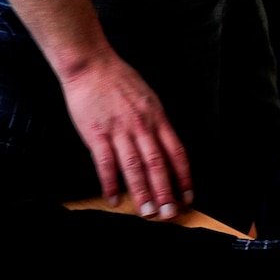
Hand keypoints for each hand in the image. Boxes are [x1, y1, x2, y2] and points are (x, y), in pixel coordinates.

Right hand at [58, 50, 192, 218]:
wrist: (92, 65)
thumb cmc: (119, 80)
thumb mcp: (148, 98)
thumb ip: (156, 122)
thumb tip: (166, 146)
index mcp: (157, 117)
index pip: (176, 152)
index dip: (184, 176)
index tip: (188, 195)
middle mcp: (141, 126)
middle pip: (158, 163)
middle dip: (166, 191)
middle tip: (170, 214)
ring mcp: (119, 130)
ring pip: (134, 167)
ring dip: (142, 192)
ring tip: (146, 212)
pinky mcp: (96, 134)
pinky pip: (105, 163)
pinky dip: (110, 183)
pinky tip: (114, 198)